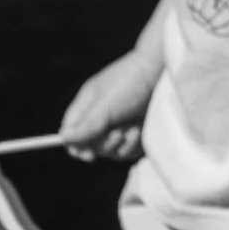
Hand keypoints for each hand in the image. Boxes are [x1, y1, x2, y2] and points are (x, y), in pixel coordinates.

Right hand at [60, 48, 156, 164]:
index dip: (76, 145)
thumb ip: (85, 125)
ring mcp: (120, 124)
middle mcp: (102, 116)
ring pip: (111, 151)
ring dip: (122, 144)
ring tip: (133, 128)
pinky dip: (134, 145)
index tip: (89, 155)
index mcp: (88, 105)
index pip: (71, 131)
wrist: (165, 74)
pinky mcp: (138, 132)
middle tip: (118, 131)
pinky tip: (142, 130)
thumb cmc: (131, 82)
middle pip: (91, 146)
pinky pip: (129, 152)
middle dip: (105, 143)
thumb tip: (63, 139)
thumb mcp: (105, 104)